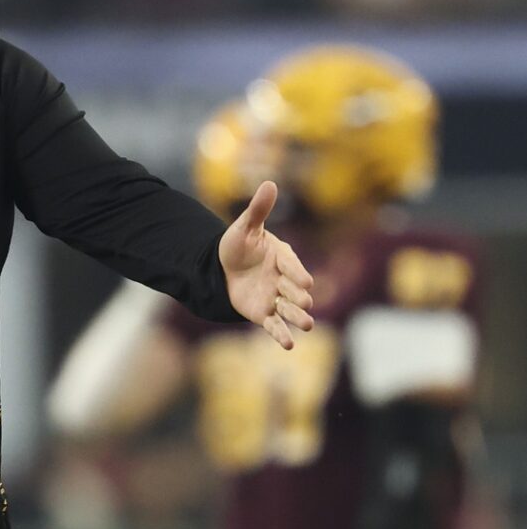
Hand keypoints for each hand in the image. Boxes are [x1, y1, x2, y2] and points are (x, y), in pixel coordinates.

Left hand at [219, 181, 314, 348]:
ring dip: (299, 318)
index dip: (296, 273)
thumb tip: (270, 183)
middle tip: (306, 301)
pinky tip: (289, 345)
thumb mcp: (245, 227)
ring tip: (308, 325)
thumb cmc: (238, 246)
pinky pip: (274, 326)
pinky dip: (281, 335)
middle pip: (295, 291)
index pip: (292, 266)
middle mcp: (283, 280)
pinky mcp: (263, 314)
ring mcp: (275, 299)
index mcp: (282, 258)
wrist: (220, 268)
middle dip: (301, 297)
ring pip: (290, 310)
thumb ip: (258, 210)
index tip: (304, 281)